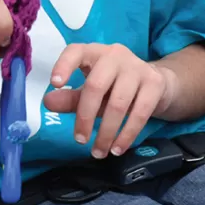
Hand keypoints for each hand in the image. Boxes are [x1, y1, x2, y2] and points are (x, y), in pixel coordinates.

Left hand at [44, 44, 171, 158]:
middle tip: (80, 140)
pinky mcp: (155, 83)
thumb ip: (70, 98)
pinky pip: (140, 113)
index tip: (54, 84)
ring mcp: (138, 68)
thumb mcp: (90, 90)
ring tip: (99, 152)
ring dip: (107, 132)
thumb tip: (48, 102)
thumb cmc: (114, 86)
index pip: (76, 52)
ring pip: (118, 103)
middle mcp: (116, 55)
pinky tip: (118, 148)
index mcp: (94, 53)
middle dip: (86, 117)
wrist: (155, 83)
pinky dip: (127, 134)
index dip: (64, 65)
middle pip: (96, 86)